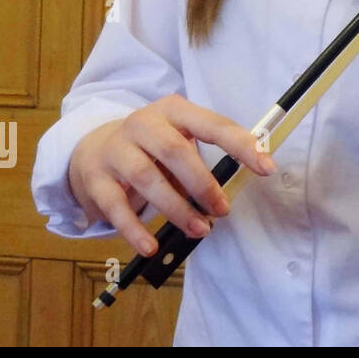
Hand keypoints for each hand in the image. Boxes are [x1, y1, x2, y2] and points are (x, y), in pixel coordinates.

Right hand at [67, 93, 276, 256]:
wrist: (92, 149)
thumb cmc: (151, 147)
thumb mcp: (179, 139)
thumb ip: (206, 155)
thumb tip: (240, 182)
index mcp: (173, 110)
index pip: (212, 124)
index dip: (241, 145)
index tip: (266, 168)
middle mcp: (142, 123)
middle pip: (175, 150)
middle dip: (203, 183)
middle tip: (222, 210)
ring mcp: (116, 149)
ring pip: (146, 177)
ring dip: (176, 208)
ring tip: (200, 229)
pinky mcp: (96, 178)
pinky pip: (115, 206)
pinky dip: (134, 229)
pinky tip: (151, 247)